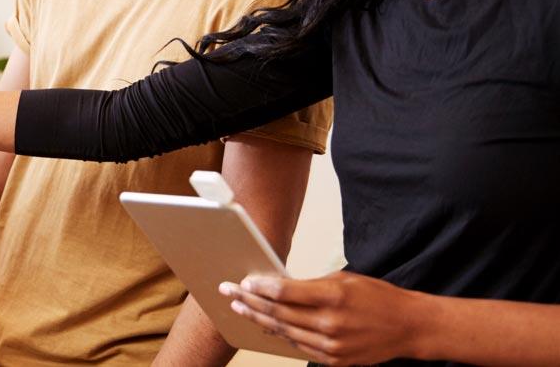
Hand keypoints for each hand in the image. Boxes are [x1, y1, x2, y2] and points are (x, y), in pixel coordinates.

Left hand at [219, 270, 428, 364]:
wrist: (408, 327)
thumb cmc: (377, 296)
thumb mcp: (345, 280)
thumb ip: (311, 285)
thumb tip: (278, 286)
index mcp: (333, 297)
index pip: (285, 292)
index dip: (260, 287)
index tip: (243, 281)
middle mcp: (330, 323)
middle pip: (278, 312)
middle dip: (249, 301)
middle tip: (229, 292)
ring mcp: (332, 345)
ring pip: (284, 331)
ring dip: (259, 320)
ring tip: (240, 309)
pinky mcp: (335, 360)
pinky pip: (299, 346)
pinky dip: (281, 335)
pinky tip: (266, 326)